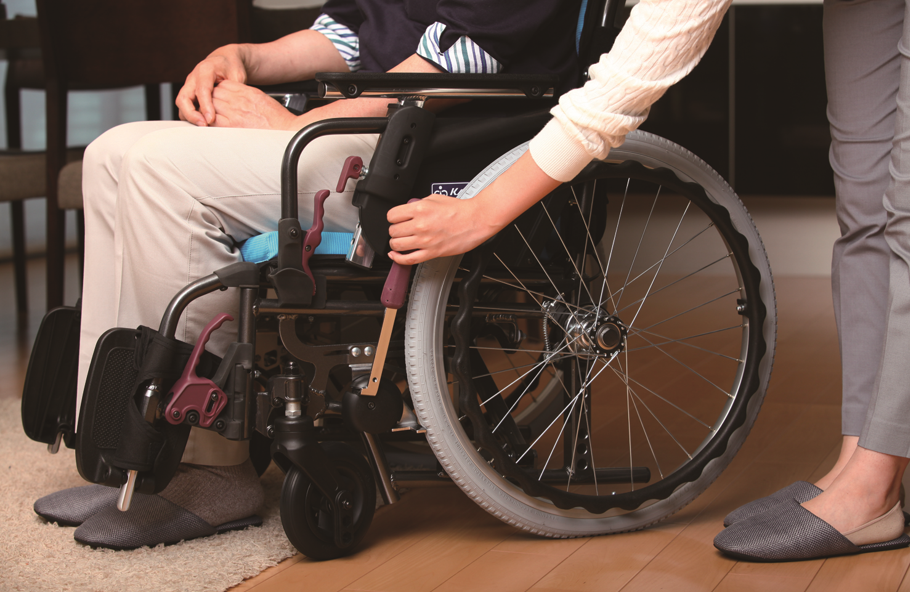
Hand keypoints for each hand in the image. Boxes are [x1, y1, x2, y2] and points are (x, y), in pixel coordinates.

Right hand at [177, 46, 247, 125]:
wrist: (225, 60)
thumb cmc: (232, 67)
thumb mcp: (238, 75)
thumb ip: (235, 90)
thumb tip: (235, 108)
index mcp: (205, 70)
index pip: (201, 90)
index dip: (205, 106)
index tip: (210, 119)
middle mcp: (193, 78)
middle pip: (183, 98)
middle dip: (191, 114)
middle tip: (204, 125)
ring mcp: (190, 86)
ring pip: (182, 105)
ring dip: (190, 117)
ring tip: (205, 126)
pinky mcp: (190, 93)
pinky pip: (186, 107)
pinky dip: (192, 116)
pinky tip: (205, 122)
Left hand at [209, 81, 298, 129]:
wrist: (287, 131)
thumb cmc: (279, 119)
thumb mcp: (263, 99)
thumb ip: (249, 94)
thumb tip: (239, 94)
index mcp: (248, 93)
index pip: (224, 84)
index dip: (218, 88)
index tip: (218, 94)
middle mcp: (240, 101)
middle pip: (215, 93)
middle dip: (210, 97)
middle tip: (208, 104)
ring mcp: (235, 114)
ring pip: (212, 105)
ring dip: (208, 109)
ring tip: (207, 114)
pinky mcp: (233, 127)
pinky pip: (213, 120)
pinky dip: (209, 120)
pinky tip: (209, 122)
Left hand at [387, 152, 562, 264]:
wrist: (476, 220)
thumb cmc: (460, 210)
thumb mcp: (435, 198)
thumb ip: (418, 204)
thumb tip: (408, 209)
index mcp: (420, 209)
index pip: (392, 215)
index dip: (393, 217)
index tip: (397, 219)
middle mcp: (420, 225)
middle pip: (393, 231)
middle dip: (395, 230)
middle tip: (402, 230)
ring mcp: (425, 240)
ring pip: (396, 245)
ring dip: (396, 243)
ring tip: (401, 241)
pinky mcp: (431, 252)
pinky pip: (408, 259)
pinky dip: (398, 258)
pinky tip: (396, 255)